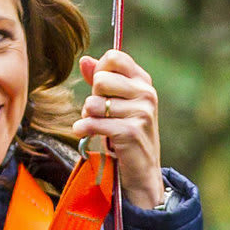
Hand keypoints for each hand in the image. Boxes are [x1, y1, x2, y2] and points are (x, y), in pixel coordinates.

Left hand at [72, 50, 166, 208]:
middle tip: (99, 113)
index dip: (99, 71)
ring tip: (97, 125)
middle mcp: (146, 94)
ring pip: (93, 103)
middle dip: (92, 98)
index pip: (114, 58)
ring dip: (87, 116)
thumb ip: (101, 80)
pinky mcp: (130, 132)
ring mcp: (141, 112)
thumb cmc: (125, 133)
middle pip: (100, 80)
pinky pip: (92, 122)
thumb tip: (85, 60)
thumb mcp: (116, 103)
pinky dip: (83, 129)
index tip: (99, 90)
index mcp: (143, 82)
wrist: (142, 171)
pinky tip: (85, 133)